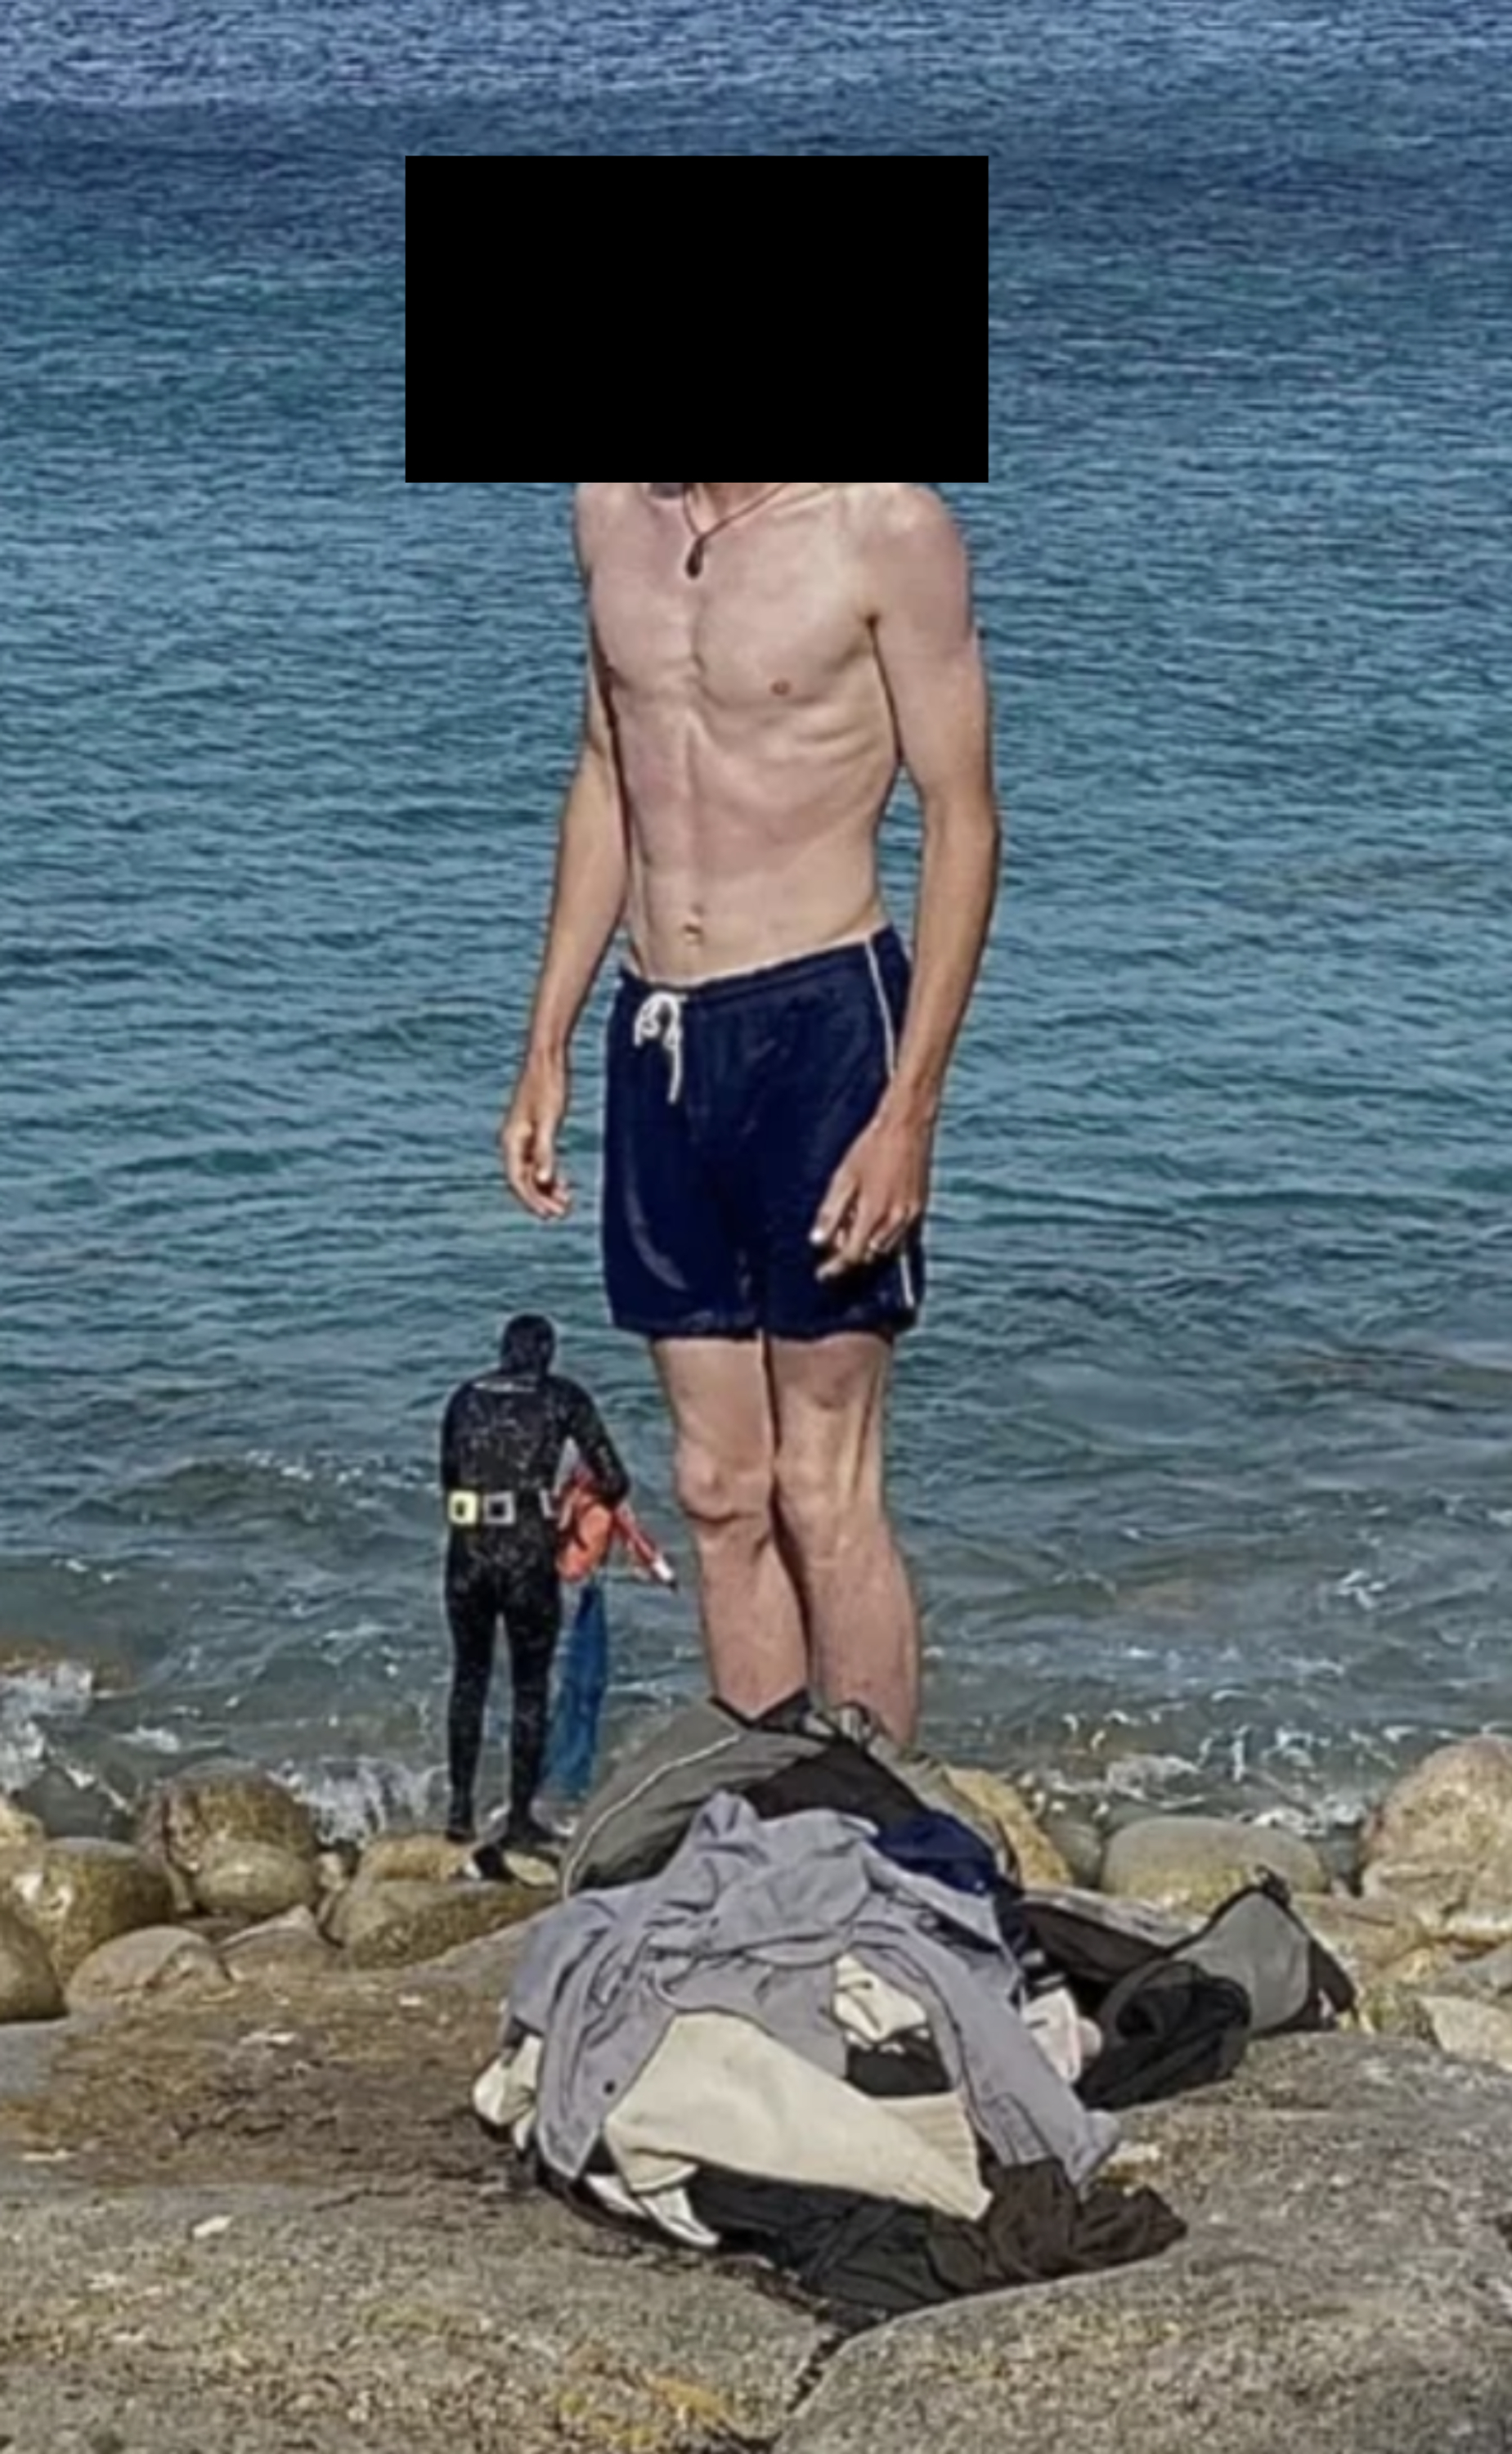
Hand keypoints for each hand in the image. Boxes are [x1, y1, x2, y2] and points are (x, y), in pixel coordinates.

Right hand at [500, 1051, 571, 1218]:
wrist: (547, 1060)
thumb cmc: (548, 1087)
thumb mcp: (549, 1120)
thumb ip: (545, 1151)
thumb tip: (544, 1181)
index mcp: (512, 1140)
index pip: (518, 1180)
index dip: (532, 1200)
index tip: (549, 1215)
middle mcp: (513, 1142)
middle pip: (524, 1181)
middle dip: (541, 1200)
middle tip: (561, 1215)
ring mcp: (523, 1138)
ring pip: (532, 1173)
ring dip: (547, 1191)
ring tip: (566, 1205)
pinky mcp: (534, 1132)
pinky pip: (538, 1162)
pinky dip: (551, 1176)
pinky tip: (564, 1186)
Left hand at [810, 1105, 932, 1281]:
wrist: (907, 1127)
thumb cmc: (872, 1147)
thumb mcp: (843, 1177)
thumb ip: (831, 1213)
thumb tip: (817, 1242)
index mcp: (873, 1213)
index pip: (853, 1255)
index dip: (836, 1268)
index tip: (822, 1273)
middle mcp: (895, 1220)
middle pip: (869, 1256)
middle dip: (850, 1256)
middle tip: (834, 1243)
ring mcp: (911, 1216)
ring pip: (885, 1249)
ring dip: (867, 1248)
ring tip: (851, 1229)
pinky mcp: (920, 1209)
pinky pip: (900, 1237)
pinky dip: (883, 1238)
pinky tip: (872, 1222)